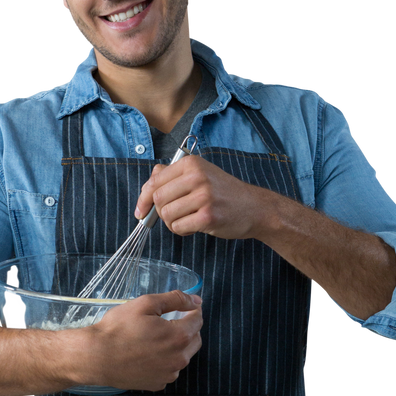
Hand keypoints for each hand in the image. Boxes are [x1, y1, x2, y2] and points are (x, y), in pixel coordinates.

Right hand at [88, 290, 202, 390]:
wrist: (96, 357)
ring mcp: (169, 374)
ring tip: (154, 338)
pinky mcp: (158, 384)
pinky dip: (165, 360)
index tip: (182, 307)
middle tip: (168, 321)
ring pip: (183, 356)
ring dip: (177, 345)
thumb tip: (196, 300)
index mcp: (179, 337)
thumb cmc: (118, 329)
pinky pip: (169, 369)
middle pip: (195, 339)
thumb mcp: (145, 304)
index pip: (198, 320)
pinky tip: (147, 354)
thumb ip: (175, 299)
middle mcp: (179, 359)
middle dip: (187, 328)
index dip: (191, 310)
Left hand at [134, 156, 269, 239]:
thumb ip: (173, 176)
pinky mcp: (208, 216)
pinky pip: (179, 227)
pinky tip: (194, 227)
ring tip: (187, 221)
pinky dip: (182, 231)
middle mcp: (196, 176)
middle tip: (173, 216)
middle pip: (158, 199)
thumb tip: (148, 184)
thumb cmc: (224, 193)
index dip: (143, 199)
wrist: (254, 207)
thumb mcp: (200, 174)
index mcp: (191, 164)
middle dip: (160, 213)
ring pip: (167, 215)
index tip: (141, 211)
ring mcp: (203, 196)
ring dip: (172, 224)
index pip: (154, 181)